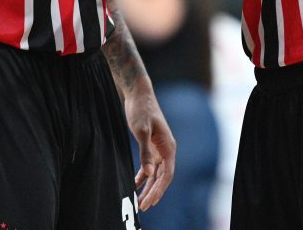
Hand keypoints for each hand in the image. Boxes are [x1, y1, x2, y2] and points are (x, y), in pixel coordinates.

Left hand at [124, 89, 175, 210]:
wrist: (139, 94)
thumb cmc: (142, 110)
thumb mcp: (142, 130)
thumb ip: (145, 152)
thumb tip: (148, 173)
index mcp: (168, 147)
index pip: (167, 174)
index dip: (159, 189)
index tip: (150, 201)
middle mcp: (166, 150)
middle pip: (162, 177)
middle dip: (153, 193)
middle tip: (143, 207)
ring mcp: (158, 149)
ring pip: (155, 174)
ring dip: (148, 188)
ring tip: (140, 202)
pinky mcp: (150, 147)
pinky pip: (148, 167)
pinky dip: (142, 177)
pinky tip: (134, 185)